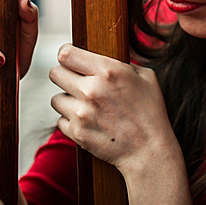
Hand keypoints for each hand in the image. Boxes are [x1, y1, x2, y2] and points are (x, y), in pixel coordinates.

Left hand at [49, 45, 179, 177]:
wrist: (149, 151)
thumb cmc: (150, 112)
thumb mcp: (144, 76)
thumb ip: (121, 64)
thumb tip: (104, 59)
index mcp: (107, 70)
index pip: (66, 54)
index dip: (67, 55)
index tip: (71, 60)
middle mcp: (91, 90)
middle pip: (54, 73)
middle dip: (64, 75)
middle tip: (75, 81)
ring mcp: (82, 113)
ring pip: (55, 98)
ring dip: (67, 100)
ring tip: (83, 104)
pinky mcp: (77, 133)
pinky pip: (60, 120)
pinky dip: (70, 121)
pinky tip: (86, 121)